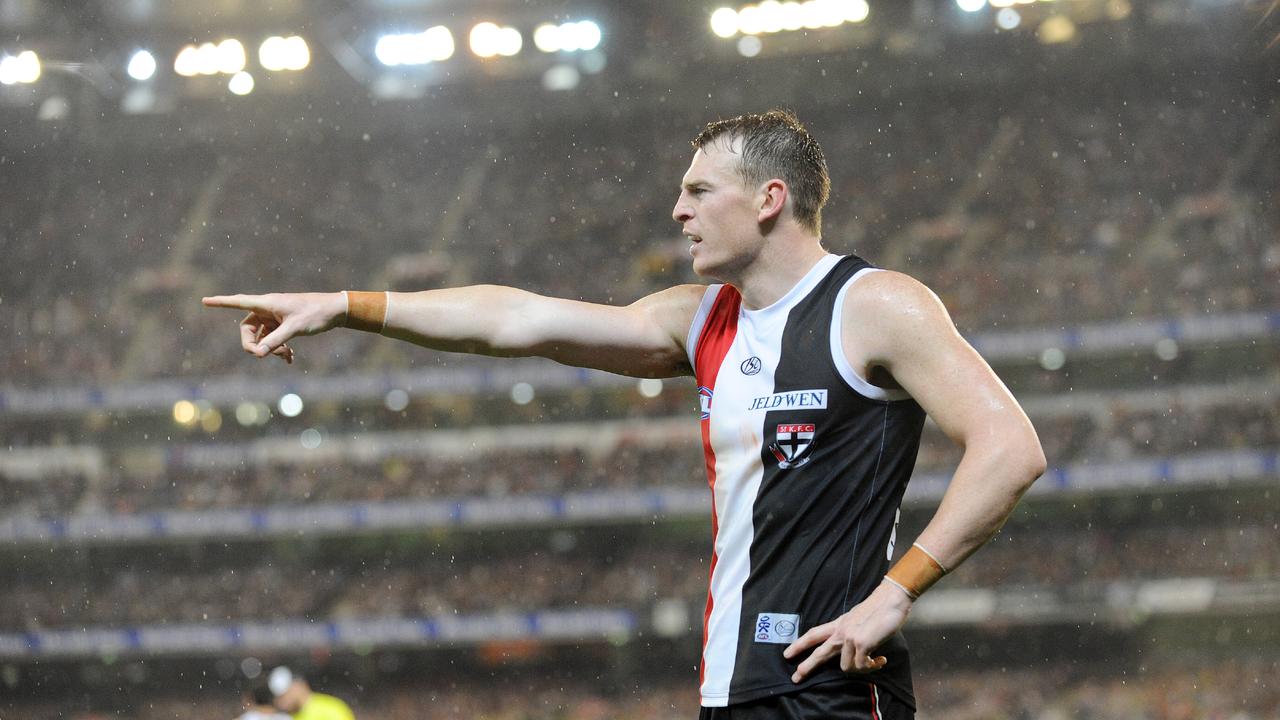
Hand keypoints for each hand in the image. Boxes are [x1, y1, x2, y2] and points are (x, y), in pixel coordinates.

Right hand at [202, 292, 346, 362]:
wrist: (335, 311)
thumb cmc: (315, 314)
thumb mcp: (295, 329)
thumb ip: (276, 341)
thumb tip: (259, 353)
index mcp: (267, 303)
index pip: (239, 302)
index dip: (221, 303)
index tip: (204, 301)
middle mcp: (268, 308)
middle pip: (247, 329)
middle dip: (255, 344)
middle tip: (265, 356)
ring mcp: (275, 317)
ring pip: (261, 337)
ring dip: (270, 349)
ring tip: (287, 355)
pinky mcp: (283, 324)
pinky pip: (273, 339)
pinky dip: (278, 349)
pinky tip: (290, 358)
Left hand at [782, 581, 913, 682]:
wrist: (891, 600)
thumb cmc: (878, 610)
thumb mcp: (856, 619)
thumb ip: (849, 632)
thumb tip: (849, 647)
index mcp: (838, 624)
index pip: (814, 634)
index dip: (799, 644)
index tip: (787, 654)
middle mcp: (841, 631)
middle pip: (819, 652)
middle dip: (807, 666)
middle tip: (796, 677)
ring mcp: (850, 637)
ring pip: (846, 667)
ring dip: (861, 669)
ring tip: (874, 663)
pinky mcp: (862, 643)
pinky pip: (862, 666)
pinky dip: (872, 667)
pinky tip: (881, 660)